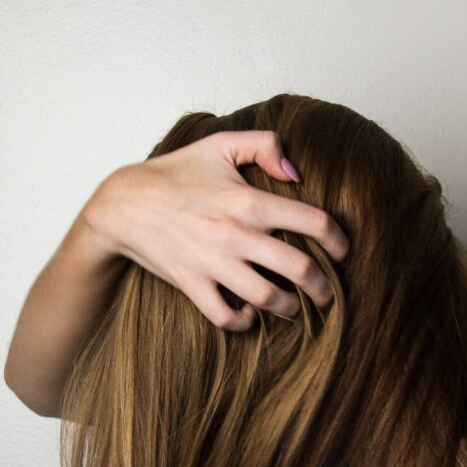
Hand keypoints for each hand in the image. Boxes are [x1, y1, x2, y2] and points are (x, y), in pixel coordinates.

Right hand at [83, 129, 349, 330]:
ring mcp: (214, 263)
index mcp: (250, 200)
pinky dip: (244, 321)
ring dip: (290, 308)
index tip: (343, 252)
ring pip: (269, 299)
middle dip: (325, 288)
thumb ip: (264, 145)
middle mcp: (237, 235)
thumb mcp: (219, 144)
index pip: (315, 222)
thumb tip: (297, 173)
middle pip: (301, 270)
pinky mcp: (192, 285)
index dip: (340, 241)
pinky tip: (250, 313)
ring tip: (295, 308)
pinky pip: (227, 317)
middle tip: (328, 294)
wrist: (123, 204)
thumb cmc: (174, 173)